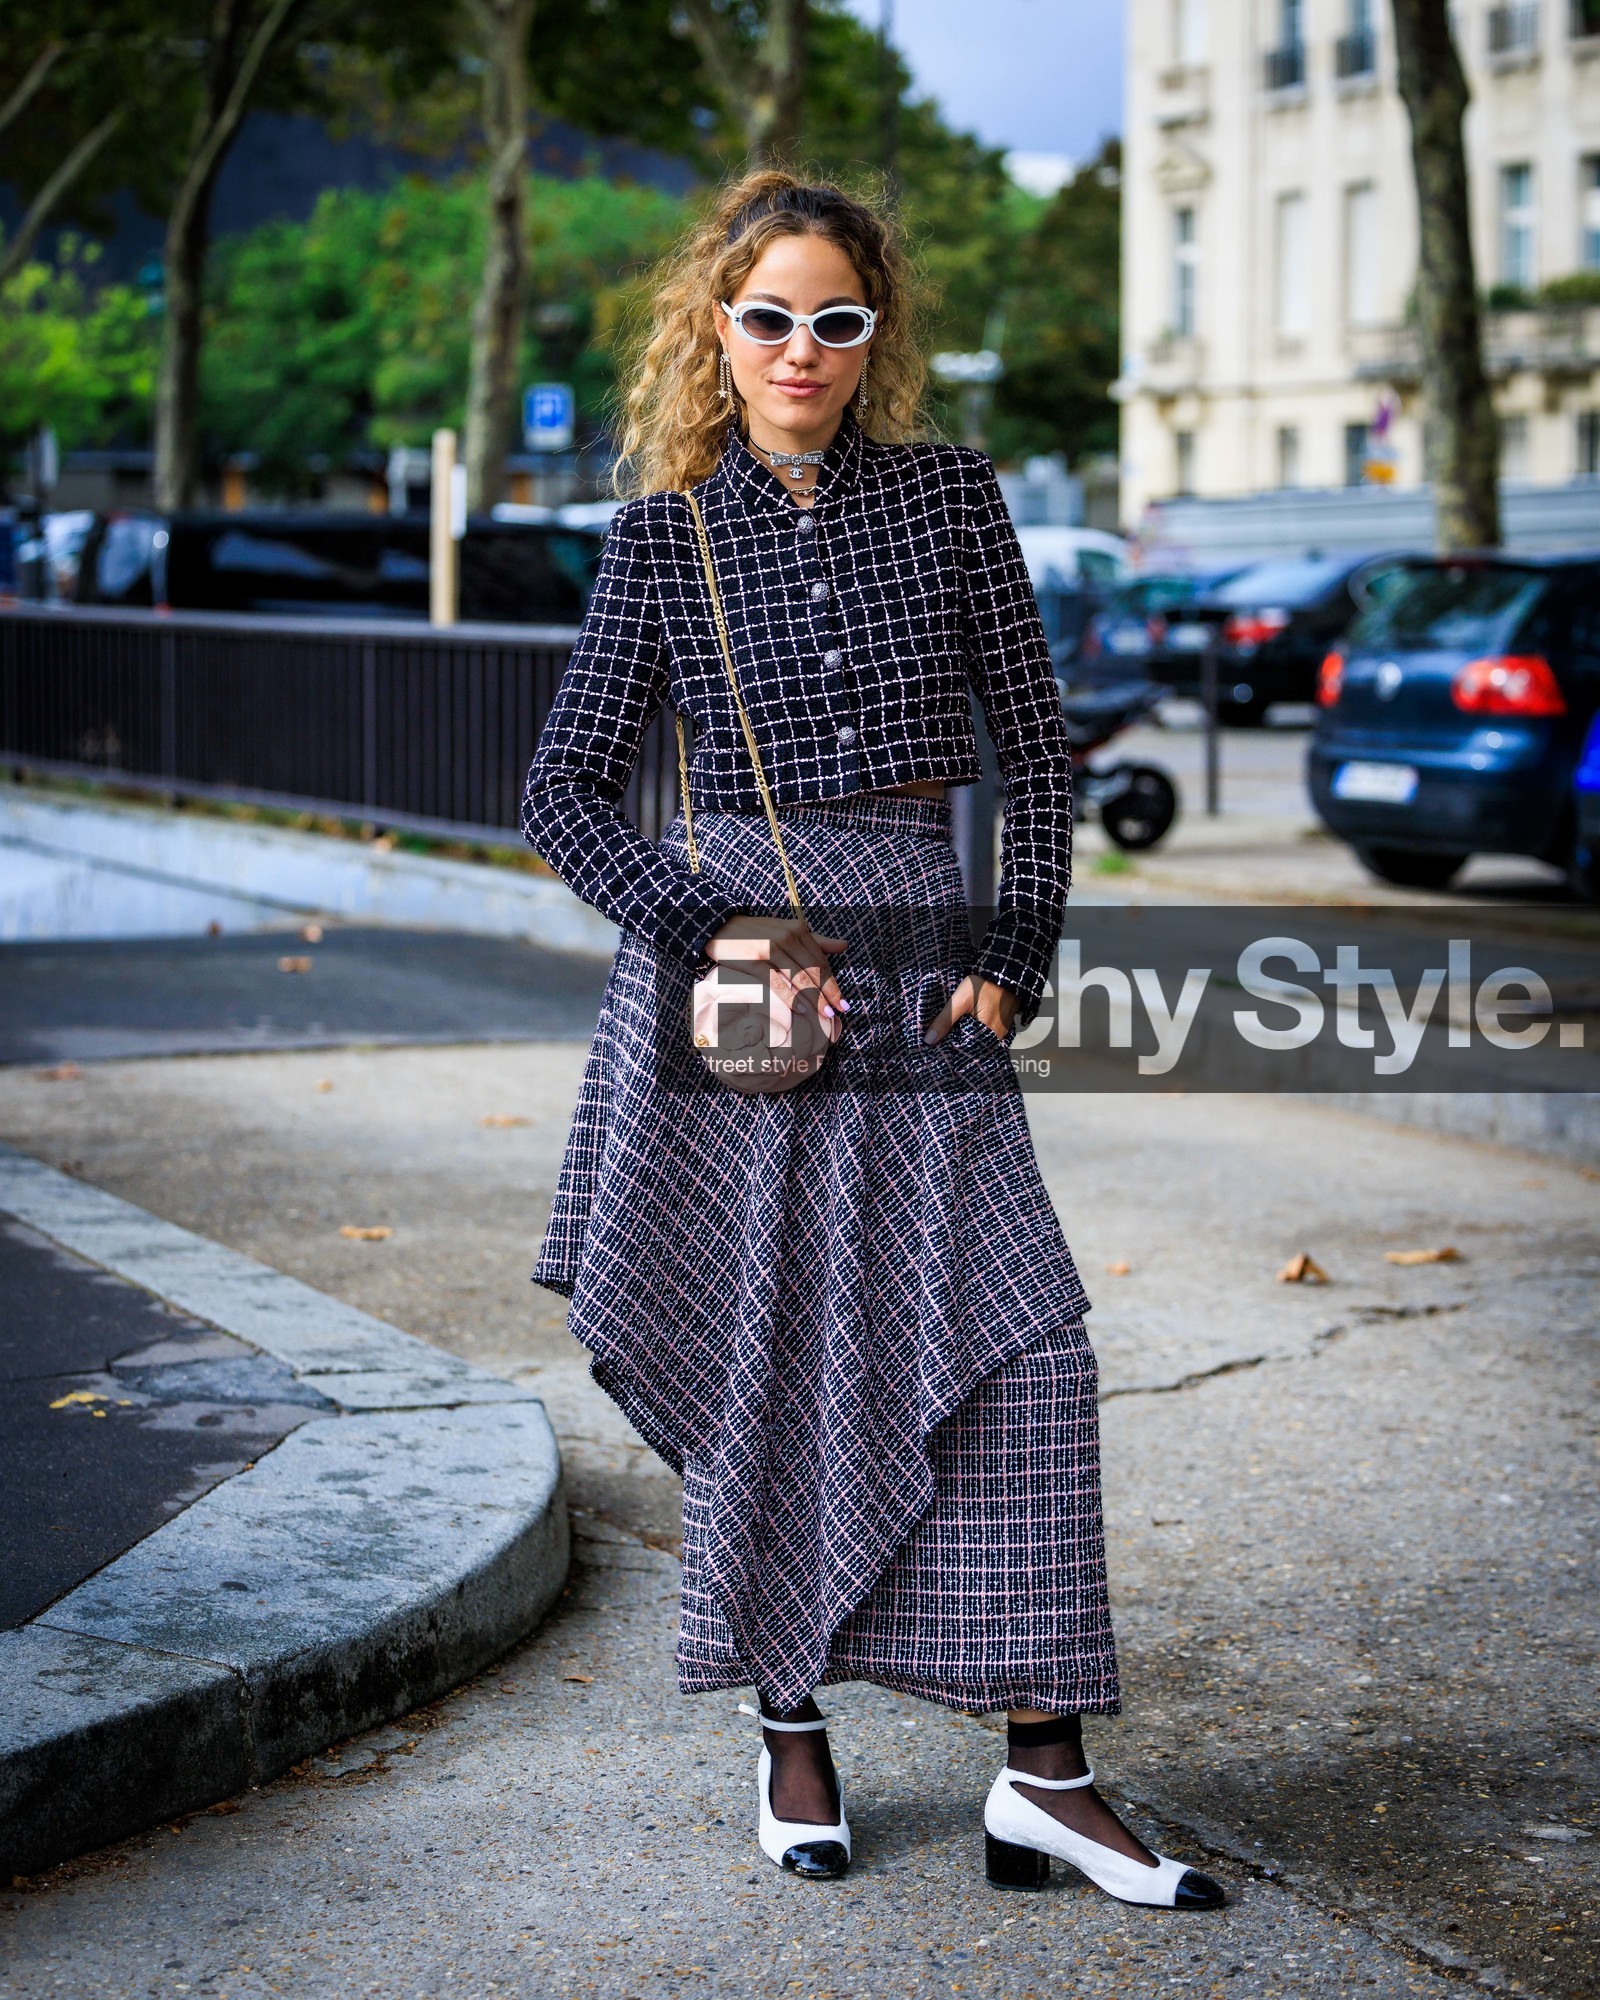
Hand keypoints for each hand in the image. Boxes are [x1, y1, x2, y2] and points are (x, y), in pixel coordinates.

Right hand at [705, 913, 848, 1021]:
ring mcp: (769, 949)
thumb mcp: (788, 931)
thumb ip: (817, 940)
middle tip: (840, 1012)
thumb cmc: (758, 933)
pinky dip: (791, 996)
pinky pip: (776, 982)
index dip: (833, 983)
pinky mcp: (753, 961)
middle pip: (813, 970)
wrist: (720, 926)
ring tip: (826, 1014)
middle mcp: (786, 937)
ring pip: (799, 977)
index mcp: (798, 930)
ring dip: (815, 997)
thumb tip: (845, 945)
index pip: (821, 961)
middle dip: (829, 993)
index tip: (843, 1002)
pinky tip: (801, 1010)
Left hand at [923, 974, 1016, 1045]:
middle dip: (954, 1044)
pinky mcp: (999, 1025)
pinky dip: (972, 1031)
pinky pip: (983, 1033)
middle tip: (937, 1042)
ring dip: (963, 1036)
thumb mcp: (961, 1000)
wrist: (1003, 972)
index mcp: (987, 1036)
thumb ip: (945, 1020)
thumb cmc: (985, 985)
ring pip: (976, 1040)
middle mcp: (996, 1038)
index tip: (934, 1048)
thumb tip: (929, 1040)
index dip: (948, 1049)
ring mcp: (999, 1032)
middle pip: (970, 1047)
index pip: (963, 1051)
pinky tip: (962, 1026)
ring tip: (947, 1034)